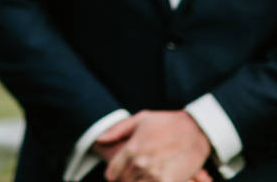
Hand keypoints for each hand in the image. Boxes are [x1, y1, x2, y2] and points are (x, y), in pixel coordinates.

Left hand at [95, 111, 211, 181]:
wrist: (196, 129)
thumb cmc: (167, 122)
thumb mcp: (140, 119)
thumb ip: (117, 130)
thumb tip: (99, 140)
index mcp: (131, 148)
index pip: (114, 170)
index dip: (112, 175)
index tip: (114, 176)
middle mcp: (141, 162)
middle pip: (125, 181)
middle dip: (125, 180)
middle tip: (127, 177)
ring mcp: (156, 174)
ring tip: (141, 177)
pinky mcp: (170, 181)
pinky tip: (154, 179)